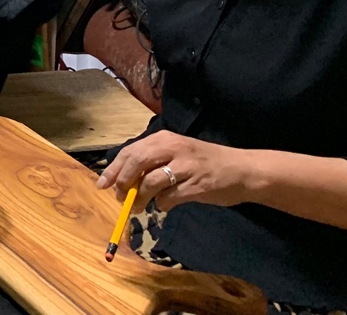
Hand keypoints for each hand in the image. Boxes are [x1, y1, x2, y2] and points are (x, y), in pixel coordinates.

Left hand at [98, 131, 253, 210]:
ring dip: (140, 198)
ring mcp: (186, 166)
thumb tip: (124, 181)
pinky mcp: (197, 185)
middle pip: (136, 162)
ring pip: (150, 182)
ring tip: (139, 207)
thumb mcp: (177, 154)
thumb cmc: (206, 163)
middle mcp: (173, 148)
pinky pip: (169, 198)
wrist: (243, 170)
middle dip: (122, 182)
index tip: (102, 184)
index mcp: (165, 139)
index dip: (113, 169)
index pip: (130, 151)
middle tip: (119, 197)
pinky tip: (165, 205)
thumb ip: (153, 162)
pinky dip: (162, 204)